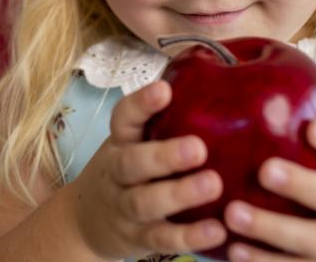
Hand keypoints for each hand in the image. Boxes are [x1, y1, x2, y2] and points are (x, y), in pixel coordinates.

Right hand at [68, 80, 226, 259]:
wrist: (88, 221)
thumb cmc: (130, 171)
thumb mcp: (136, 140)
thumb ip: (169, 118)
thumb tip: (227, 77)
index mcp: (120, 141)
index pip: (123, 117)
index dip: (142, 104)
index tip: (164, 90)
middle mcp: (118, 172)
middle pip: (132, 163)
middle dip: (163, 155)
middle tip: (198, 147)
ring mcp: (125, 207)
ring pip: (145, 202)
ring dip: (178, 195)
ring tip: (213, 185)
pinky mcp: (138, 239)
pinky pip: (161, 238)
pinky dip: (188, 237)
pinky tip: (217, 231)